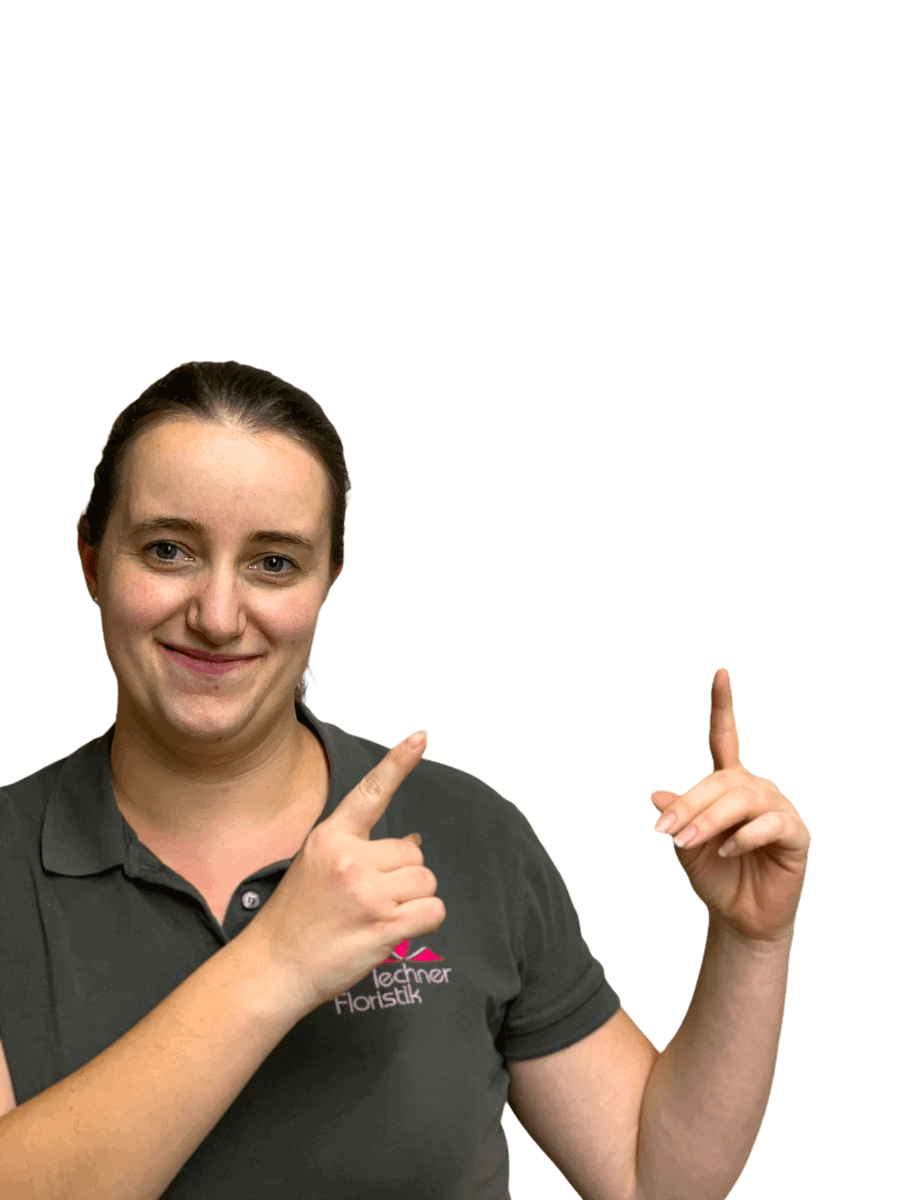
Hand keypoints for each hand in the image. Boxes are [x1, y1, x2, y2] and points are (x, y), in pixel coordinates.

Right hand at [246, 730, 444, 1010]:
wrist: (273, 968)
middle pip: (412, 853)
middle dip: (402, 877)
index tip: (421, 736)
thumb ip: (362, 849)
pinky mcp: (383, 926)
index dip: (398, 762)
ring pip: (426, 881)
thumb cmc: (297, 918)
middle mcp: (349, 859)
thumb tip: (415, 842)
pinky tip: (395, 932)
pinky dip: (424, 921)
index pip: (370, 792)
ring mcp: (367, 892)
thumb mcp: (318, 866)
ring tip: (376, 917)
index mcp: (330, 837)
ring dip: (414, 901)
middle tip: (368, 901)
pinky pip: (433, 910)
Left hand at [650, 669, 810, 946]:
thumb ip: (677, 818)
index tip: (720, 673)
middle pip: (721, 781)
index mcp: (729, 783)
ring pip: (743, 800)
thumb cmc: (715, 875)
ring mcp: (778, 808)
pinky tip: (729, 850)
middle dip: (690, 805)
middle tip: (664, 831)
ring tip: (687, 842)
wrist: (740, 916)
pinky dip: (744, 836)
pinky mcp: (796, 833)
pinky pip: (769, 823)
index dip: (723, 706)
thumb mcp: (686, 845)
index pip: (725, 737)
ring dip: (710, 820)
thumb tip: (655, 795)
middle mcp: (756, 788)